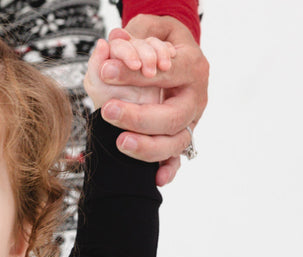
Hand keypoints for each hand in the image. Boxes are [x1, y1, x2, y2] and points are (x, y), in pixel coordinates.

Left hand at [100, 15, 209, 185]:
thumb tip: (113, 41)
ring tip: (120, 142)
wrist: (173, 59)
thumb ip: (133, 34)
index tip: (107, 72)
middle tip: (108, 110)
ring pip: (176, 142)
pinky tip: (155, 179)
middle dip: (140, 116)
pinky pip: (177, 160)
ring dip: (148, 146)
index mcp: (192, 66)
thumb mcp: (151, 30)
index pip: (167, 71)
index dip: (135, 73)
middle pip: (173, 115)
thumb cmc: (159, 44)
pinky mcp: (182, 139)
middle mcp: (195, 97)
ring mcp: (190, 121)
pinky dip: (168, 171)